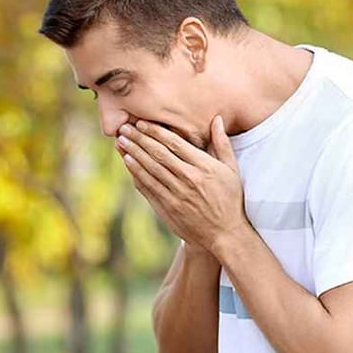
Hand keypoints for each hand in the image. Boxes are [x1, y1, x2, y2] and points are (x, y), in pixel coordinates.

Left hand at [116, 115, 247, 253]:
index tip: (141, 123)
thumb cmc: (229, 199)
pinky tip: (128, 162)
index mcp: (204, 167)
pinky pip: (148, 187)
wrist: (223, 233)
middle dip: (139, 140)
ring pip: (150, 170)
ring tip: (121, 142)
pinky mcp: (167, 208)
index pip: (175, 144)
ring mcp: (176, 195)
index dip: (155, 132)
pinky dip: (137, 174)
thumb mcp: (232, 170)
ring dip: (133, 154)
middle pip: (158, 154)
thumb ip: (222, 143)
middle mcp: (188, 179)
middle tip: (124, 129)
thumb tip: (217, 119)